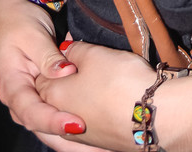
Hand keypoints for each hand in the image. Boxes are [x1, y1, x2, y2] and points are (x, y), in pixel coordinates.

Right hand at [0, 0, 84, 140]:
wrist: (7, 15)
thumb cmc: (18, 23)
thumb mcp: (33, 35)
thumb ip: (48, 56)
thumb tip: (66, 73)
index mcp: (13, 86)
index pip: (32, 112)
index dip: (54, 121)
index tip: (77, 124)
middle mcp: (19, 98)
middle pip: (41, 127)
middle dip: (66, 140)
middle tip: (94, 147)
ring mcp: (29, 99)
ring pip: (47, 127)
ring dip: (70, 141)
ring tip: (96, 148)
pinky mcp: (40, 95)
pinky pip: (53, 115)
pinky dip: (68, 128)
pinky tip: (88, 137)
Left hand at [37, 43, 155, 150]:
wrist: (151, 116)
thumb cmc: (117, 82)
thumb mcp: (94, 54)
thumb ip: (75, 50)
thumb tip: (65, 50)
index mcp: (53, 95)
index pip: (41, 77)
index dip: (54, 61)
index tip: (68, 50)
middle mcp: (60, 120)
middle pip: (55, 97)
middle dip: (64, 82)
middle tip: (84, 65)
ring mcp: (80, 135)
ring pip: (72, 112)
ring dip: (79, 99)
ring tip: (98, 82)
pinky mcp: (99, 142)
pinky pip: (88, 124)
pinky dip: (92, 112)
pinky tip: (106, 102)